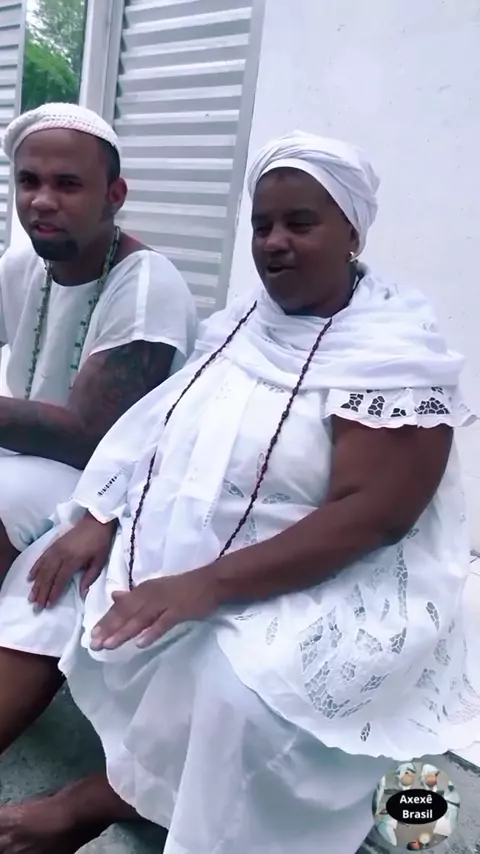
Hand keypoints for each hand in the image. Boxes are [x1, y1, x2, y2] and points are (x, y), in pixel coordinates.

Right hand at [28, 512, 115, 608]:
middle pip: (48, 576)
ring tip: (31, 596)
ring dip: (36, 583)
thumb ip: (90, 577)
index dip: (54, 593)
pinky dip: (35, 568)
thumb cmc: (100, 542)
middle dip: (42, 592)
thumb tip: (82, 593)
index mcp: (73, 559)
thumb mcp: (100, 561)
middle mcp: (61, 554)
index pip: (60, 579)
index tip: (48, 605)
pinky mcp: (54, 544)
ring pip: (43, 569)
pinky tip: (30, 577)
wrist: (96, 521)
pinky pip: (41, 557)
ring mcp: (56, 549)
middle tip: (36, 605)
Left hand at [90, 568, 218, 650]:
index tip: (91, 634)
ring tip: (109, 645)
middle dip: (109, 629)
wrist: (210, 582)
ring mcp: (164, 602)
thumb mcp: (155, 588)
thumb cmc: (182, 587)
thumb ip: (134, 595)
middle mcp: (150, 595)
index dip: (106, 620)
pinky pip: (163, 623)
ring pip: (140, 619)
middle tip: (94, 644)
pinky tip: (141, 643)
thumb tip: (114, 596)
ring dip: (124, 632)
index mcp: (143, 590)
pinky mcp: (179, 610)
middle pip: (126, 614)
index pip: (121, 607)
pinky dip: (152, 632)